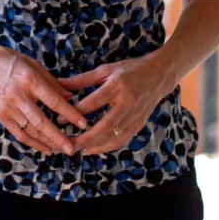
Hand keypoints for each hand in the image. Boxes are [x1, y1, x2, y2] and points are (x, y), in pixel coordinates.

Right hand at [0, 42, 88, 155]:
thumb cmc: (8, 60)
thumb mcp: (32, 64)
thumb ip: (51, 82)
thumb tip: (70, 96)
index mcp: (28, 79)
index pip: (53, 100)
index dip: (70, 113)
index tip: (83, 123)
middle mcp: (17, 95)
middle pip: (41, 121)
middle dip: (59, 137)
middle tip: (73, 147)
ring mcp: (7, 108)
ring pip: (31, 130)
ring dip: (48, 142)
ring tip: (63, 150)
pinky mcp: (0, 116)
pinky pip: (19, 133)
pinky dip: (33, 143)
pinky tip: (46, 149)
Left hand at [58, 54, 173, 155]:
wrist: (159, 75)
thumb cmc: (129, 70)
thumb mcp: (106, 70)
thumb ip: (83, 79)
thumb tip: (59, 84)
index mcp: (116, 86)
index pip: (93, 102)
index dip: (76, 113)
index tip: (60, 120)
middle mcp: (127, 102)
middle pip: (105, 125)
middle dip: (86, 138)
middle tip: (68, 144)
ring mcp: (135, 115)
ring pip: (114, 136)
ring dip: (96, 146)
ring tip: (78, 150)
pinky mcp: (140, 124)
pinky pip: (123, 139)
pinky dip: (108, 146)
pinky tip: (93, 148)